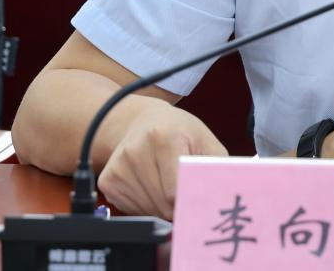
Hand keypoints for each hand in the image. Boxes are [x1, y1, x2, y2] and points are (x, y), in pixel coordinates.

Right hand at [96, 101, 226, 218]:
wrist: (141, 121)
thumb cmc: (180, 132)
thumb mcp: (205, 141)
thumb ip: (217, 169)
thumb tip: (225, 197)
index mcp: (163, 136)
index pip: (175, 191)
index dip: (191, 202)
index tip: (201, 204)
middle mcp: (135, 151)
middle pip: (162, 205)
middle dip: (180, 208)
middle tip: (188, 193)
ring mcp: (118, 167)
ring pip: (149, 211)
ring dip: (164, 209)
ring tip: (169, 186)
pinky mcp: (108, 181)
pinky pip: (133, 210)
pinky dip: (147, 207)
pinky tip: (152, 187)